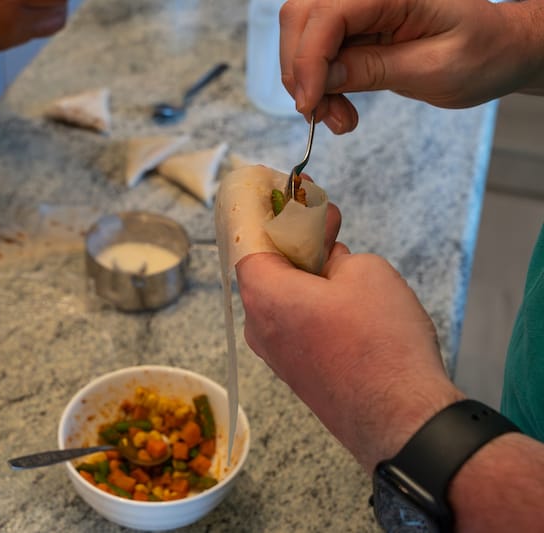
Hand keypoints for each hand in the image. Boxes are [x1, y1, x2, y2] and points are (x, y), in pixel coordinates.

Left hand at [235, 204, 462, 469]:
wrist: (402, 420)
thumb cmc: (380, 343)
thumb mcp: (365, 272)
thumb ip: (333, 254)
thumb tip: (325, 258)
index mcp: (263, 294)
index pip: (247, 239)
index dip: (266, 211)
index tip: (283, 190)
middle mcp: (258, 326)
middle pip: (265, 268)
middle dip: (292, 238)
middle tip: (324, 216)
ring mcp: (276, 354)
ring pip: (282, 297)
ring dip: (305, 271)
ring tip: (339, 251)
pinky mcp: (297, 372)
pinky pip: (295, 323)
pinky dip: (311, 301)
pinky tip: (342, 292)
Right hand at [279, 0, 543, 133]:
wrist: (498, 50)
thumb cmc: (481, 54)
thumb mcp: (434, 68)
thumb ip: (374, 69)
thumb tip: (321, 79)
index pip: (329, 14)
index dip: (309, 59)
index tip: (310, 104)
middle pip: (300, 17)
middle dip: (300, 71)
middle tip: (322, 115)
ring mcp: (357, 10)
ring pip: (300, 36)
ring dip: (306, 83)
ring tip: (338, 117)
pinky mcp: (352, 29)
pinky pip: (315, 53)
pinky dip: (317, 85)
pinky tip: (338, 107)